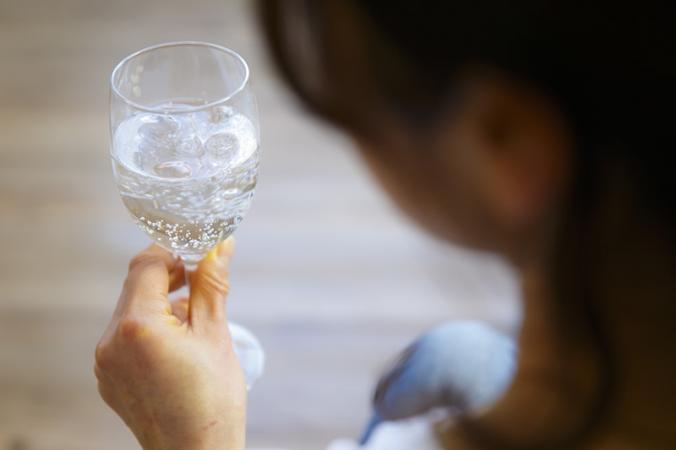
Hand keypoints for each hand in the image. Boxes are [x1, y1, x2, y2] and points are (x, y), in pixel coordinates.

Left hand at [94, 239, 245, 449]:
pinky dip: (149, 327)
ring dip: (160, 302)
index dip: (173, 252)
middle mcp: (111, 342)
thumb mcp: (215, 335)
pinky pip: (125, 336)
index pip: (147, 265)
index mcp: (137, 327)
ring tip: (193, 319)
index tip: (199, 254)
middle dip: (169, 277)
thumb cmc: (212, 400)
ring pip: (130, 310)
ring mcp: (105, 362)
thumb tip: (222, 244)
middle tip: (201, 281)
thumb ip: (212, 284)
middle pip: (136, 285)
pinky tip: (178, 343)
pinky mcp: (108, 377)